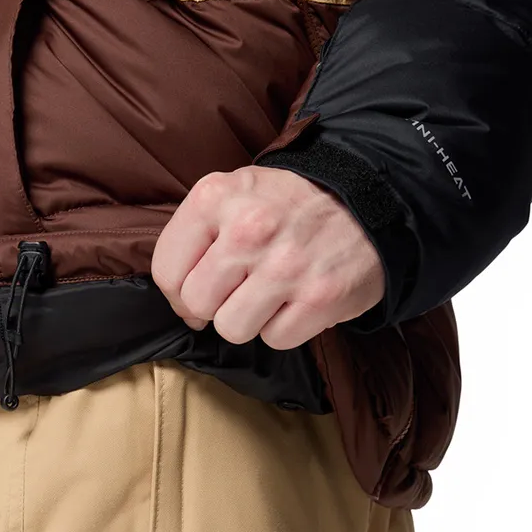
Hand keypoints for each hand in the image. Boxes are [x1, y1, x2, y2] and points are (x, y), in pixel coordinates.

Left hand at [151, 166, 384, 349]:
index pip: (167, 270)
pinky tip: (294, 299)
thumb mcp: (233, 192)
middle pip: (196, 303)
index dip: (176, 291)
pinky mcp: (320, 297)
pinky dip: (283, 327)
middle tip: (234, 290)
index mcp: (215, 197)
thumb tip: (176, 294)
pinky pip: (275, 339)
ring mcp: (284, 265)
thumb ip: (196, 233)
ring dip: (247, 318)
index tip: (194, 290)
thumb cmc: (286, 202)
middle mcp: (247, 229)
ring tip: (266, 292)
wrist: (364, 198)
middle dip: (211, 305)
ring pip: (231, 328)